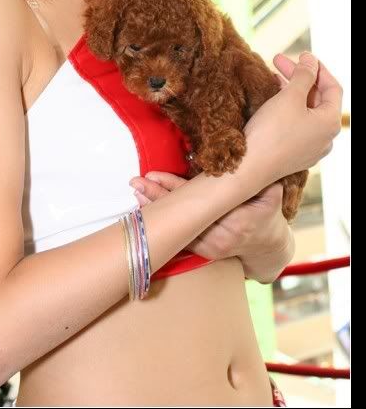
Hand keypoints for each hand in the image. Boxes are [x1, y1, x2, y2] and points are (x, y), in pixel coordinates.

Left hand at [129, 173, 293, 281]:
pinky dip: (163, 225)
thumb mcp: (272, 194)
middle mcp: (219, 239)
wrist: (270, 246)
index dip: (174, 187)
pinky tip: (145, 213)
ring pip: (178, 229)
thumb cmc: (268, 213)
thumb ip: (262, 179)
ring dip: (155, 212)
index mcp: (236, 221)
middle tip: (136, 183)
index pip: (198, 200)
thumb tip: (251, 155)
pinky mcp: (203, 253)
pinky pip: (179, 238)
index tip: (154, 176)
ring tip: (136, 194)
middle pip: (183, 215)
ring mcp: (210, 249)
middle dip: (157, 198)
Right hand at [244, 52, 342, 183]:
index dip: (318, 68)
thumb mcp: (290, 97)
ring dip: (292, 91)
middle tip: (278, 60)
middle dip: (300, 78)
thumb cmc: (272, 131)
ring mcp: (311, 148)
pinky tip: (273, 99)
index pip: (333, 88)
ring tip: (273, 76)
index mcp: (330, 122)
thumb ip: (303, 76)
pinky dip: (288, 108)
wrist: (249, 167)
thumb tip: (311, 61)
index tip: (302, 55)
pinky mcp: (295, 155)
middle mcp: (326, 138)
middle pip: (318, 99)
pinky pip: (297, 125)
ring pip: (306, 112)